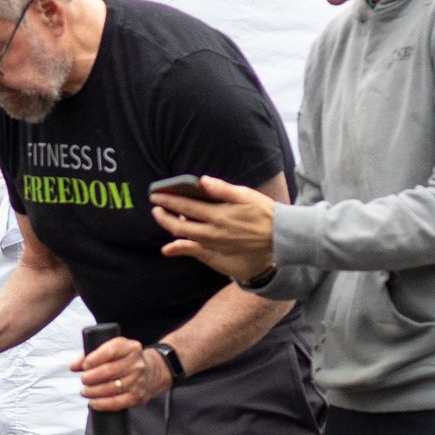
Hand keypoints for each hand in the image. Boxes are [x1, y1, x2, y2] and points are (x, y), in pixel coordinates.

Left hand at [73, 331, 165, 413]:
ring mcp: (138, 381)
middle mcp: (136, 363)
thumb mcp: (113, 350)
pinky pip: (118, 403)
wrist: (153, 372)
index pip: (110, 351)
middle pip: (109, 371)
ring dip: (94, 392)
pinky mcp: (137, 396)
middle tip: (84, 380)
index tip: (84, 365)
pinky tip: (93, 403)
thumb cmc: (126, 360)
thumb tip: (74, 366)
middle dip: (91, 377)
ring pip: (112, 388)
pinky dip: (103, 404)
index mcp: (129, 347)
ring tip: (85, 392)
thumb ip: (91, 355)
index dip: (94, 359)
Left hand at [152, 174, 277, 281]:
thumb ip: (222, 189)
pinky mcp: (217, 253)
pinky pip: (193, 251)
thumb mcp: (246, 196)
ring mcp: (214, 244)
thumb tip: (202, 181)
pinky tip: (168, 248)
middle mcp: (213, 232)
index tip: (156, 195)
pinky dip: (179, 248)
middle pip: (179, 225)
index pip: (186, 206)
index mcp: (219, 214)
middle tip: (155, 207)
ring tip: (164, 217)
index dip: (168, 200)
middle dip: (163, 215)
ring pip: (185, 238)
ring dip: (171, 227)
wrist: (279, 238)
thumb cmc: (264, 213)